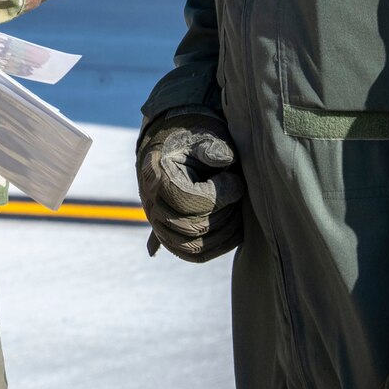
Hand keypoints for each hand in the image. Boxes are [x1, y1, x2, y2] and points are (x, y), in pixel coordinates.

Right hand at [136, 110, 244, 262]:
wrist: (174, 143)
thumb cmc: (192, 139)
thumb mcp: (202, 134)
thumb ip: (213, 146)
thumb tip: (224, 160)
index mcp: (157, 176)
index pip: (191, 200)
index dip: (221, 193)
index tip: (235, 179)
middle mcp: (152, 203)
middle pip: (193, 227)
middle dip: (225, 213)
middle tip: (237, 194)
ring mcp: (157, 222)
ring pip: (193, 246)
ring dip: (224, 232)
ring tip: (237, 210)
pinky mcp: (168, 234)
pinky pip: (191, 253)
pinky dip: (215, 248)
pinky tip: (233, 231)